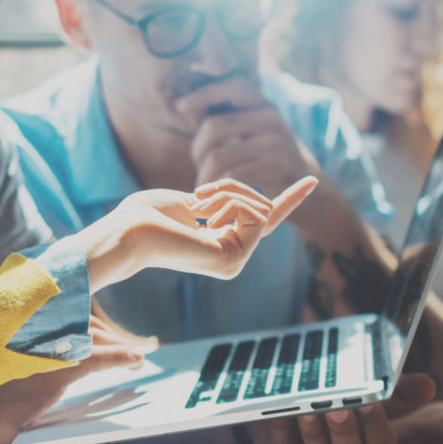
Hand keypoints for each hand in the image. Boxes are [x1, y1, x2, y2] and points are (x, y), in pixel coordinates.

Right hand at [0, 323, 148, 443]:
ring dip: (117, 343)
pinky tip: (136, 360)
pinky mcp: (49, 376)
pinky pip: (94, 359)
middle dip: (105, 331)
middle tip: (126, 343)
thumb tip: (9, 374)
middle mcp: (24, 338)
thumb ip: (0, 368)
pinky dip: (119, 358)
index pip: (55, 316)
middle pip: (78, 322)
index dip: (81, 318)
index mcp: (8, 336)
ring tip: (139, 351)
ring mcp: (38, 354)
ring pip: (90, 337)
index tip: (98, 323)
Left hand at [78, 177, 317, 290]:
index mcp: (222, 244)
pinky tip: (206, 217)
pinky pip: (254, 215)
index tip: (312, 180)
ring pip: (259, 208)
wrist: (130, 231)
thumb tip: (251, 202)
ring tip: (198, 205)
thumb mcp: (195, 200)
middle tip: (200, 194)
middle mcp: (233, 259)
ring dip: (228, 193)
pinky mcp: (235, 260)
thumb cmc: (148, 214)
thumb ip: (222, 202)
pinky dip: (230, 203)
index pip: (263, 219)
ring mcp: (235, 263)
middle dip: (233, 187)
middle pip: (261, 206)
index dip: (289, 199)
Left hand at [178, 76, 321, 202]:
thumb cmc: (269, 161)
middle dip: (197, 150)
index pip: (230, 86)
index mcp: (264, 105)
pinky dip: (217, 188)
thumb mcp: (253, 133)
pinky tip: (216, 194)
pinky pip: (232, 176)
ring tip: (204, 184)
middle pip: (214, 126)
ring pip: (219, 156)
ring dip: (204, 175)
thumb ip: (227, 119)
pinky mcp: (277, 168)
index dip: (202, 93)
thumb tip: (185, 106)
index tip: (180, 107)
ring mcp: (275, 143)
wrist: (308, 191)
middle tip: (198, 165)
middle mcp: (271, 118)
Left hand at [246, 373, 436, 443]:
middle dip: (344, 431)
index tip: (369, 401)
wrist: (281, 408)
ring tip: (305, 411)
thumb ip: (394, 385)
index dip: (375, 423)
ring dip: (314, 437)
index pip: (382, 443)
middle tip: (336, 408)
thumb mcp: (362, 387)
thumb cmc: (329, 398)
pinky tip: (277, 415)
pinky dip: (281, 436)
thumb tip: (429, 388)